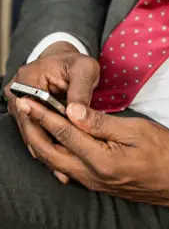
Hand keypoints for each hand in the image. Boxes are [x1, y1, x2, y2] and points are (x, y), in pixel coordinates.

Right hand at [4, 42, 99, 175]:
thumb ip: (81, 89)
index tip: (64, 151)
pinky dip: (48, 147)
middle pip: (29, 127)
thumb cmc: (77, 64)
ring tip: (64, 174)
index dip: (47, 134)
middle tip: (64, 172)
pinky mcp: (25, 115)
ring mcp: (18, 105)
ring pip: (31, 134)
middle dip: (48, 149)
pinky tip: (60, 166)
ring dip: (48, 152)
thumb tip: (75, 113)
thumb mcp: (85, 70)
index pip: (32, 112)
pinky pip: (35, 134)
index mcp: (27, 79)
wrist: (67, 62)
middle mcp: (16, 93)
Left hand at [16, 98, 168, 209]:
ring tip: (33, 121)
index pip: (64, 133)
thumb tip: (73, 110)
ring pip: (57, 162)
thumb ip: (101, 122)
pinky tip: (54, 141)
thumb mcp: (136, 129)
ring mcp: (93, 182)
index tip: (28, 101)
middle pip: (51, 153)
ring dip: (42, 141)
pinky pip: (68, 168)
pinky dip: (55, 153)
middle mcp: (91, 175)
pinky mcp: (98, 183)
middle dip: (34, 130)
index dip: (44, 115)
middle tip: (23, 109)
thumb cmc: (164, 152)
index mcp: (101, 159)